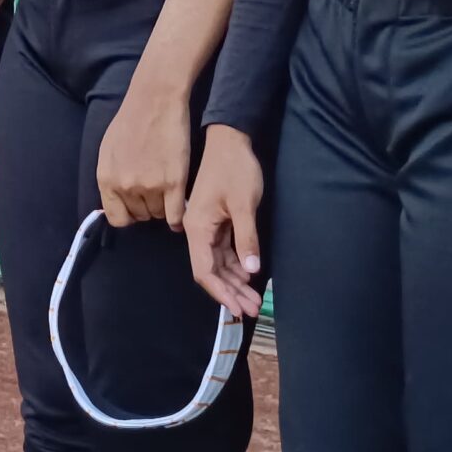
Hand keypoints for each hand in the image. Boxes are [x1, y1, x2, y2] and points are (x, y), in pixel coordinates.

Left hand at [96, 79, 192, 229]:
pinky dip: (179, 218)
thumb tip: (116, 201)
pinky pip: (176, 216)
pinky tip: (181, 208)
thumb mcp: (108, 151)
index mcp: (106, 179)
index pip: (117, 218)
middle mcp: (125, 186)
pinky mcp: (174, 183)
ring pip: (159, 215)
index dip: (129, 214)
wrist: (155, 100)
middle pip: (141, 216)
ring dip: (164, 207)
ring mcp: (150, 186)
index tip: (137, 206)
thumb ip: (110, 178)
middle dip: (147, 207)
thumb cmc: (130, 121)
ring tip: (168, 191)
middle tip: (156, 192)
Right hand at [185, 127, 266, 316]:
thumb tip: (251, 271)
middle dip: (230, 292)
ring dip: (235, 282)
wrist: (230, 140)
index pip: (204, 270)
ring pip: (218, 263)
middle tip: (251, 310)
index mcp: (197, 228)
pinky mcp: (218, 223)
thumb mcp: (244, 205)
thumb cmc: (235, 169)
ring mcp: (207, 228)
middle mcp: (198, 231)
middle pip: (211, 271)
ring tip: (253, 300)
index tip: (236, 309)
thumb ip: (246, 239)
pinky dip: (237, 266)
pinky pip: (224, 252)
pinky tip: (249, 278)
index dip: (220, 292)